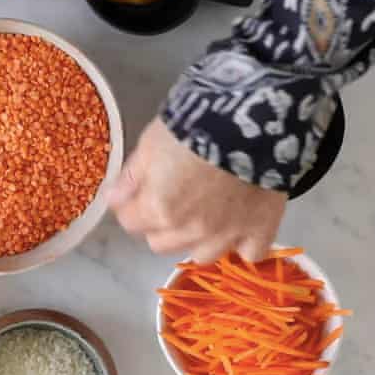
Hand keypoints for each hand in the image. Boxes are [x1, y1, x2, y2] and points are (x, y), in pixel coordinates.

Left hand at [108, 118, 287, 263]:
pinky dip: (242, 244)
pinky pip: (249, 253)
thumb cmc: (194, 126)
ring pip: (201, 255)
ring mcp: (227, 234)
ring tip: (203, 215)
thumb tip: (114, 197)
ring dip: (196, 239)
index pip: (130, 222)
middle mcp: (190, 230)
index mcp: (158, 209)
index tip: (136, 193)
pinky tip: (238, 226)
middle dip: (159, 224)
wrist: (251, 119)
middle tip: (169, 200)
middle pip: (160, 243)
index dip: (131, 206)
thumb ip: (131, 176)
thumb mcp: (150, 143)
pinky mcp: (260, 229)